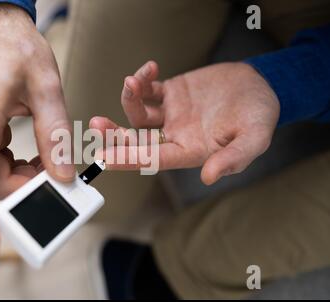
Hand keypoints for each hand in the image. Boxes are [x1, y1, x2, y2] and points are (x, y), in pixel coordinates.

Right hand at [0, 4, 74, 259]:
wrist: (2, 29)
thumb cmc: (18, 49)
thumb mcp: (48, 88)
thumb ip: (55, 134)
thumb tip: (61, 175)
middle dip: (24, 192)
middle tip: (58, 189)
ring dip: (26, 180)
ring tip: (54, 169)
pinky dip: (22, 169)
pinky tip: (41, 161)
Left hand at [90, 61, 279, 183]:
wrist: (260, 87)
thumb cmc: (259, 116)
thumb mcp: (255, 139)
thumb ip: (234, 158)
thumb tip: (208, 177)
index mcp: (189, 152)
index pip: (154, 159)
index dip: (129, 159)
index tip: (106, 158)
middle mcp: (175, 136)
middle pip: (137, 140)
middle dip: (115, 134)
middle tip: (96, 125)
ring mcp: (170, 114)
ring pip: (138, 113)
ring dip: (128, 99)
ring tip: (131, 81)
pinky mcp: (171, 93)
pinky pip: (149, 89)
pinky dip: (143, 80)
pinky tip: (148, 69)